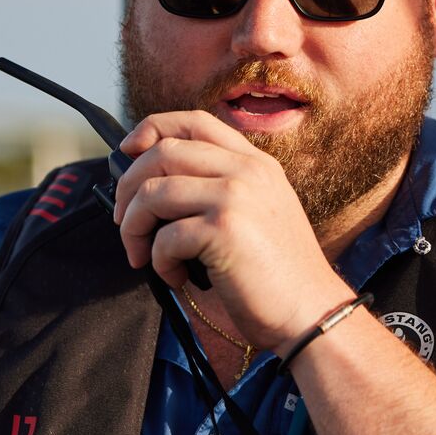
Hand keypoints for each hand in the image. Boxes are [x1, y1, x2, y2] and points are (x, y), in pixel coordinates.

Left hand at [113, 110, 351, 352]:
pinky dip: (157, 260)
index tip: (129, 150)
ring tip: (142, 255)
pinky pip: (165, 236)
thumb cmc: (276, 275)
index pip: (195, 121)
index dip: (153, 129)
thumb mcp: (256, 213)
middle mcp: (247, 171)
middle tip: (124, 220)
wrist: (311, 314)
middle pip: (163, 152)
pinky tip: (175, 277)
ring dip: (134, 227)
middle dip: (129, 186)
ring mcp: (236, 196)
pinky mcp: (224, 229)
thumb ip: (217, 189)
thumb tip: (151, 187)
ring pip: (154, 191)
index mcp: (255, 163)